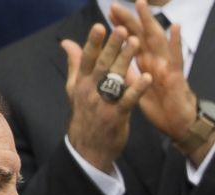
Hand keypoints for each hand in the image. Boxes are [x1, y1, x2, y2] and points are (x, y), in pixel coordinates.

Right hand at [62, 22, 151, 173]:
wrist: (89, 148)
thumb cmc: (85, 115)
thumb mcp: (75, 89)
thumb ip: (75, 64)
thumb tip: (67, 42)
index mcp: (81, 82)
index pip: (87, 58)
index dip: (93, 42)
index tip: (100, 26)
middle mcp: (91, 90)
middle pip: (102, 64)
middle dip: (113, 46)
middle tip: (123, 29)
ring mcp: (103, 103)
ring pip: (115, 78)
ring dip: (126, 60)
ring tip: (137, 44)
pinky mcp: (117, 116)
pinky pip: (128, 99)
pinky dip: (138, 88)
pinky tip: (147, 77)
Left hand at [109, 0, 197, 143]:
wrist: (177, 125)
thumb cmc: (161, 107)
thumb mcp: (139, 89)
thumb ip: (127, 75)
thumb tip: (113, 66)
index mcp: (146, 64)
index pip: (132, 42)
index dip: (121, 27)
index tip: (109, 14)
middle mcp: (156, 61)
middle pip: (141, 36)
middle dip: (129, 20)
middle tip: (114, 5)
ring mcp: (167, 67)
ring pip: (157, 40)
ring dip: (149, 22)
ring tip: (141, 5)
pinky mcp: (176, 77)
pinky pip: (177, 58)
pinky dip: (177, 43)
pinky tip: (176, 28)